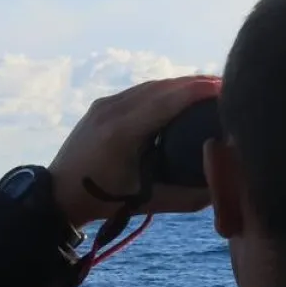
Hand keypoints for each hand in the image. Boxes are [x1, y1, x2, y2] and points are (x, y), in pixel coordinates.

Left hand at [48, 75, 219, 226]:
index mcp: (122, 133)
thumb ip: (188, 197)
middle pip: (162, 87)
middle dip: (195, 83)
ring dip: (181, 84)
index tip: (225, 87)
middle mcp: (112, 111)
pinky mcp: (102, 104)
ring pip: (151, 86)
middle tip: (226, 85)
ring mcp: (105, 105)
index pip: (167, 101)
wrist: (58, 193)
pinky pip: (139, 91)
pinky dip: (164, 89)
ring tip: (209, 87)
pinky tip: (180, 93)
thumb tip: (224, 187)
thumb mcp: (148, 202)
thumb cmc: (104, 201)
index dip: (197, 91)